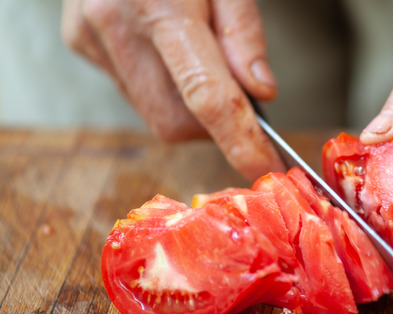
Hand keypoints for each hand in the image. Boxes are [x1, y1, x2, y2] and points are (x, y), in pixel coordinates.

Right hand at [61, 0, 284, 179]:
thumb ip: (245, 32)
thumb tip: (262, 95)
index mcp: (160, 4)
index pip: (206, 95)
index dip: (238, 140)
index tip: (262, 167)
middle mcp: (114, 24)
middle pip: (177, 121)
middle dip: (216, 124)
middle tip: (238, 94)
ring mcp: (89, 36)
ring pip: (155, 115)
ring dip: (190, 107)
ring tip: (198, 55)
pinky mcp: (79, 42)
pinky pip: (134, 93)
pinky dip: (164, 88)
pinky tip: (167, 49)